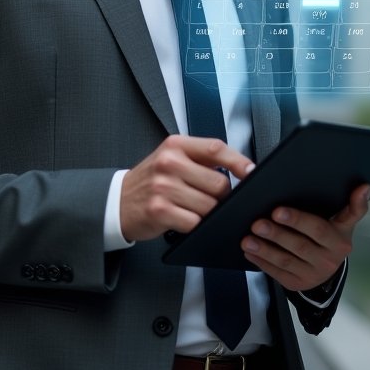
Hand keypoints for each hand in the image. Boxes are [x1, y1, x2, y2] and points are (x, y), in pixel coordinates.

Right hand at [120, 135, 254, 241]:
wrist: (117, 201)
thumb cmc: (151, 180)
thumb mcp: (171, 158)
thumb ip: (200, 159)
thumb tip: (240, 169)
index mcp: (176, 145)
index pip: (216, 149)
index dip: (238, 162)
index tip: (251, 173)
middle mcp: (169, 162)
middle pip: (219, 182)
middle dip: (223, 196)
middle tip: (212, 199)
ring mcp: (163, 186)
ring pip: (209, 205)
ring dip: (209, 213)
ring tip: (195, 209)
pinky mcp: (160, 210)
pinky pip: (194, 222)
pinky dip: (195, 225)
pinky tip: (184, 219)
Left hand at [240, 184, 369, 292]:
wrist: (330, 267)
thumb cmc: (331, 235)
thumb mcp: (344, 221)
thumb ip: (353, 206)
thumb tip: (364, 186)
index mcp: (339, 240)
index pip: (318, 228)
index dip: (299, 220)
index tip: (278, 210)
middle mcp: (329, 260)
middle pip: (299, 245)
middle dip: (277, 234)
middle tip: (257, 222)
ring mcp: (313, 274)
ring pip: (286, 261)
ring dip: (265, 249)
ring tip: (247, 238)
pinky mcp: (299, 284)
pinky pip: (278, 274)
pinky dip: (262, 262)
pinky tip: (250, 251)